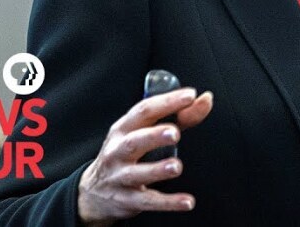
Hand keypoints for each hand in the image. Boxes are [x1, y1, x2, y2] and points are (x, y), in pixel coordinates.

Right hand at [77, 87, 213, 224]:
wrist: (93, 192)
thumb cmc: (126, 154)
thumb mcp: (144, 132)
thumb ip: (180, 117)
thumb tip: (205, 100)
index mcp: (124, 129)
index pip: (144, 111)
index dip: (166, 102)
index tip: (189, 96)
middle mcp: (118, 151)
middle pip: (134, 141)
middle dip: (154, 135)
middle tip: (175, 133)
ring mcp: (120, 176)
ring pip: (137, 173)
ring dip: (158, 170)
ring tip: (176, 166)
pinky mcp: (127, 200)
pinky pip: (148, 201)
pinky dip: (168, 203)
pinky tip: (186, 201)